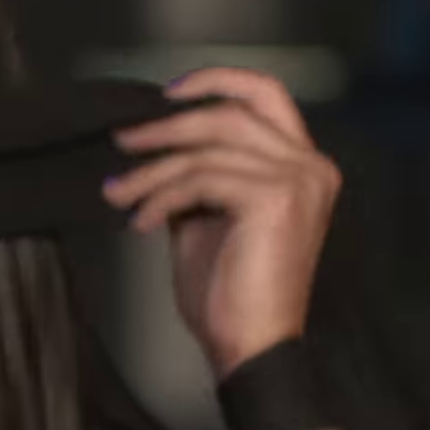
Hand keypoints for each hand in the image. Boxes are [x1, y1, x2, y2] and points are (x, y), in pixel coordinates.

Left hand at [101, 68, 340, 378]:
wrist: (249, 349)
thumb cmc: (231, 294)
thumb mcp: (208, 219)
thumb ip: (196, 177)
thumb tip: (154, 148)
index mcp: (302, 166)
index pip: (266, 95)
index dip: (216, 81)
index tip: (166, 95)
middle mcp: (310, 166)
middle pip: (227, 114)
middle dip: (165, 126)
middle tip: (122, 142)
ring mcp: (297, 180)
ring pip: (206, 147)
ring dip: (151, 170)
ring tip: (118, 191)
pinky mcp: (275, 199)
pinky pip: (200, 179)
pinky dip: (161, 198)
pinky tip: (141, 223)